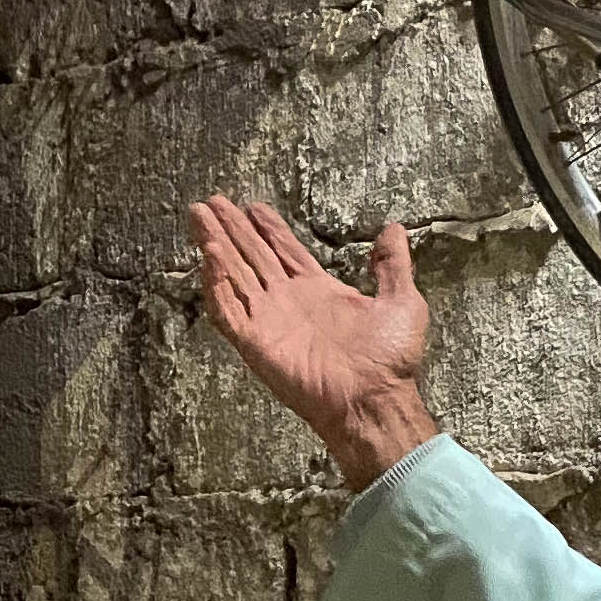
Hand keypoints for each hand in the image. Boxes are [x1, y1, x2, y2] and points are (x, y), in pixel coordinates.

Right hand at [188, 197, 436, 488]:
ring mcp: (268, 321)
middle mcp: (288, 302)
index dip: (267, 228)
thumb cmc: (390, 359)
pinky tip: (209, 255)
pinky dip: (215, 284)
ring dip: (215, 244)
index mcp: (317, 291)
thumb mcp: (401, 300)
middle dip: (231, 228)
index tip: (251, 205)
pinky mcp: (255, 342)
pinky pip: (227, 310)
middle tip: (209, 202)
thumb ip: (393, 264)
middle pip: (251, 256)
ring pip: (233, 274)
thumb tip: (392, 228)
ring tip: (199, 215)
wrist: (374, 398)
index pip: (283, 251)